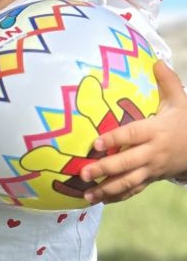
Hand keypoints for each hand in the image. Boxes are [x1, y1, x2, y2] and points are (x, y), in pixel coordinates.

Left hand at [81, 61, 186, 202]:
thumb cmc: (184, 121)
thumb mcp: (180, 100)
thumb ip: (167, 81)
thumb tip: (156, 60)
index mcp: (156, 131)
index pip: (133, 135)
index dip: (116, 139)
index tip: (97, 142)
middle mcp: (152, 152)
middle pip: (126, 162)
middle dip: (105, 169)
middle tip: (83, 173)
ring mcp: (151, 169)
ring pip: (128, 181)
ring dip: (106, 189)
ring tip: (86, 195)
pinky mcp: (150, 179)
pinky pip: (133, 190)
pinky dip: (116, 197)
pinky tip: (98, 199)